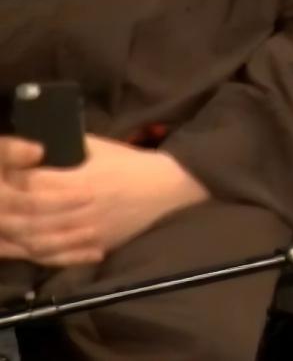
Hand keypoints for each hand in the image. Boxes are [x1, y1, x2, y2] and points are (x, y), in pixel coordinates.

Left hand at [0, 135, 207, 266]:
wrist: (168, 186)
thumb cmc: (132, 163)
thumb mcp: (99, 147)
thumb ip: (67, 147)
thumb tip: (36, 146)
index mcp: (81, 180)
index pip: (31, 185)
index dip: (11, 182)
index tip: (3, 177)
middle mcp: (82, 208)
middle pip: (29, 216)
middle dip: (7, 212)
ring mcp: (89, 230)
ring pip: (39, 240)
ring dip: (17, 237)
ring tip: (6, 229)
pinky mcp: (97, 244)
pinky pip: (60, 255)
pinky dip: (39, 253)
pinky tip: (26, 247)